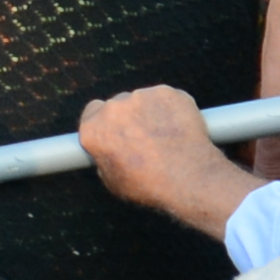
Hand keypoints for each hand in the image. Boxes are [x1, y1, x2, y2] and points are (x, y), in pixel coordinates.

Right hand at [77, 87, 254, 240]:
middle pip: (117, 105)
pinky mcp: (167, 93)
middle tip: (145, 139)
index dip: (104, 123)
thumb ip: (105, 157)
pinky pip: (166, 99)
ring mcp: (141, 96)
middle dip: (128, 118)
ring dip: (151, 114)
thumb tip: (110, 150)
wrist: (188, 178)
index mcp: (94, 130)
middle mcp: (112, 108)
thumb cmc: (150, 186)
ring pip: (143, 101)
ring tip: (166, 138)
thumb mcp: (113, 182)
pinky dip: (172, 110)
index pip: (91, 113)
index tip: (115, 131)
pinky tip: (179, 130)